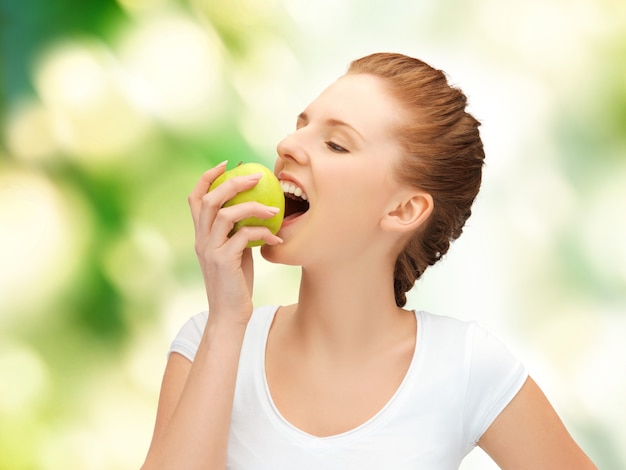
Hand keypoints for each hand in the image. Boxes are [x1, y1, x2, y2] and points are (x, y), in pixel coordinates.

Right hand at [188, 162, 282, 323]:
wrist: (229, 315)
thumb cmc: (235, 284)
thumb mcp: (234, 253)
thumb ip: (237, 233)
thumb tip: (254, 211)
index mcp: (201, 235)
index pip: (195, 198)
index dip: (208, 177)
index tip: (227, 165)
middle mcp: (201, 239)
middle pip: (210, 199)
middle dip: (233, 182)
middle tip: (256, 176)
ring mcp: (210, 250)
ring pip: (226, 214)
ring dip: (253, 206)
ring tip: (274, 208)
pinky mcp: (223, 261)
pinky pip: (244, 236)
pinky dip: (262, 232)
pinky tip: (277, 238)